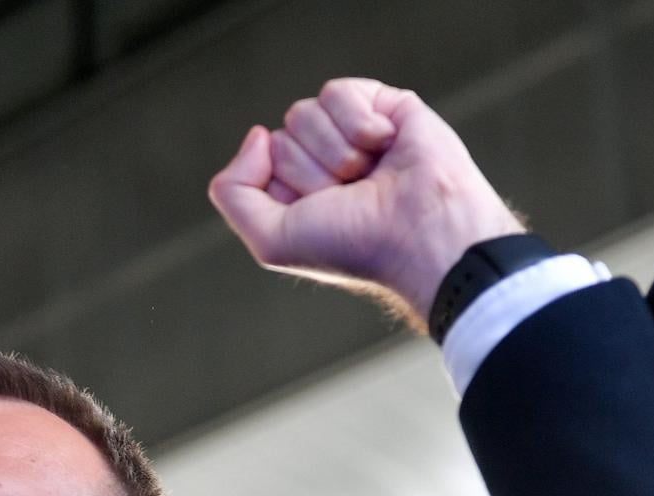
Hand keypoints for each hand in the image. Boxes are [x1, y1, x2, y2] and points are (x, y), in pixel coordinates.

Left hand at [207, 78, 525, 329]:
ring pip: (301, 114)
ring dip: (335, 152)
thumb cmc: (353, 245)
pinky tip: (385, 145)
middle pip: (279, 139)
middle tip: (350, 196)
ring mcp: (349, 134)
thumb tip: (257, 134)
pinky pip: (337, 93)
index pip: (255, 167)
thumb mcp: (269, 239)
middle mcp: (319, 163)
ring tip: (369, 175)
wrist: (420, 232)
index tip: (318, 214)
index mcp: (294, 194)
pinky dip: (358, 124)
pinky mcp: (382, 106)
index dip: (282, 189)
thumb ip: (232, 192)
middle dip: (310, 171)